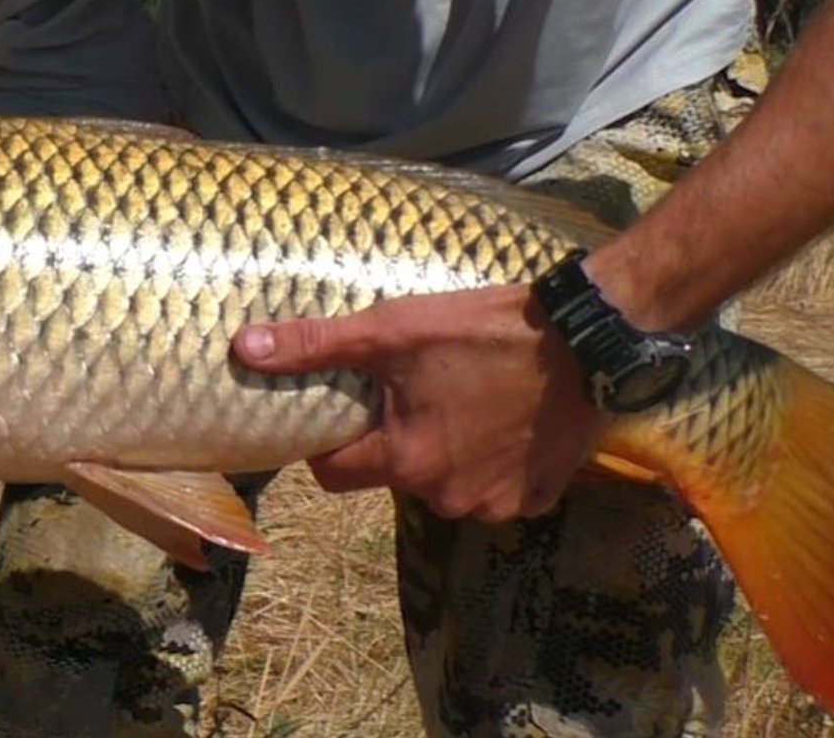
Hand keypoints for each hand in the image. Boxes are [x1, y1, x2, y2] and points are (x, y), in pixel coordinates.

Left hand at [231, 284, 609, 521]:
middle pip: (391, 476)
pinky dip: (491, 463)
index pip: (331, 473)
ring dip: (444, 453)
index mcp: (405, 461)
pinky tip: (503, 421)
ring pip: (443, 485)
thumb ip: (315, 345)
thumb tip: (244, 348)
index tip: (346, 408)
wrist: (589, 340)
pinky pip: (494, 489)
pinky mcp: (538, 498)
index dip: (329, 441)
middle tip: (413, 391)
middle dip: (393, 440)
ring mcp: (496, 504)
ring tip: (462, 400)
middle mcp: (446, 498)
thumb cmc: (484, 331)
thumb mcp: (391, 329)